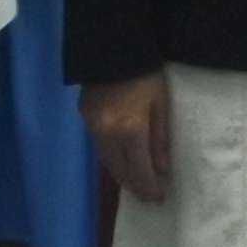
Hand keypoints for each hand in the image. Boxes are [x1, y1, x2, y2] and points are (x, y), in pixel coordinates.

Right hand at [85, 74, 174, 208]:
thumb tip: (162, 169)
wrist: (112, 48)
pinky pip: (99, 147)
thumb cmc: (146, 74)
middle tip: (148, 198)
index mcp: (129, 129)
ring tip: (136, 185)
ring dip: (121, 176)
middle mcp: (106, 133)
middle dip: (134, 186)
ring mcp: (92, 126)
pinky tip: (121, 163)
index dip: (149, 186)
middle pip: (120, 169)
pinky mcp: (84, 118)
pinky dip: (111, 159)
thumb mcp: (161, 103)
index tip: (158, 198)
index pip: (139, 168)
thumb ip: (160, 138)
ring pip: (106, 161)